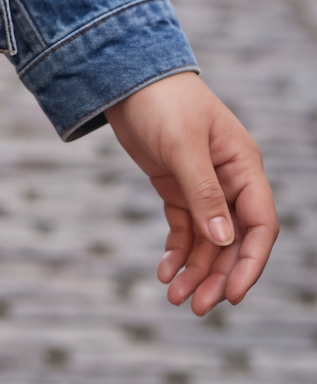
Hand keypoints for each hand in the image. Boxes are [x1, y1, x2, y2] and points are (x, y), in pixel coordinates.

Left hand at [104, 71, 276, 315]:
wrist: (124, 77)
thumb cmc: (162, 102)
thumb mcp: (182, 146)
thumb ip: (203, 192)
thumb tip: (223, 239)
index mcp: (244, 169)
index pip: (259, 226)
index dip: (249, 262)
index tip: (233, 294)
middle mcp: (229, 181)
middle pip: (232, 241)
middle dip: (217, 275)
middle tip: (197, 307)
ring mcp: (203, 186)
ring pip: (207, 240)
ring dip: (194, 269)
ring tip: (174, 297)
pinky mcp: (176, 187)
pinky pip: (183, 228)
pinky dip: (176, 250)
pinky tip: (164, 271)